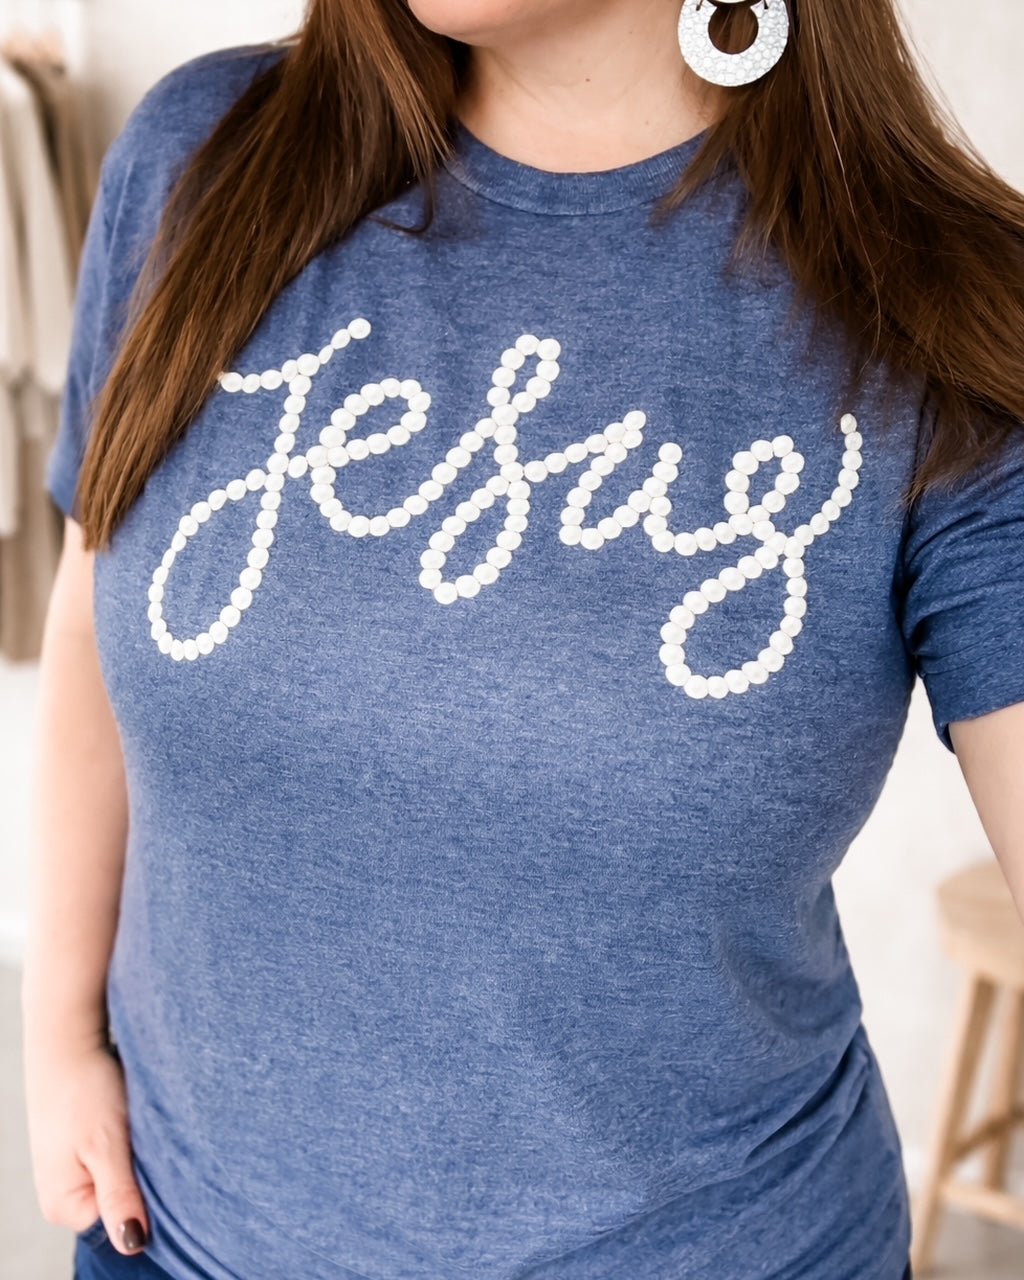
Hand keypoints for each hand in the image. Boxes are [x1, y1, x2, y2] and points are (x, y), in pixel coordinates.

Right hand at [24, 1037, 149, 1254]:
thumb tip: (132, 1244)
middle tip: (155, 1144)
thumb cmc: (84, 1090)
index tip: (165, 1171)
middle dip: (146, 1181)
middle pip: (123, 1204)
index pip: (121, 1226)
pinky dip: (134, 1144)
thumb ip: (119, 1196)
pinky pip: (118, 1158)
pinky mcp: (84, 1146)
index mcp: (64, 1205)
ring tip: (143, 1129)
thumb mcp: (106, 1146)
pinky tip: (137, 1123)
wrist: (68, 1039)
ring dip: (141, 1159)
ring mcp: (73, 1170)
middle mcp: (65, 1194)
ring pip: (124, 1178)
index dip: (150, 1203)